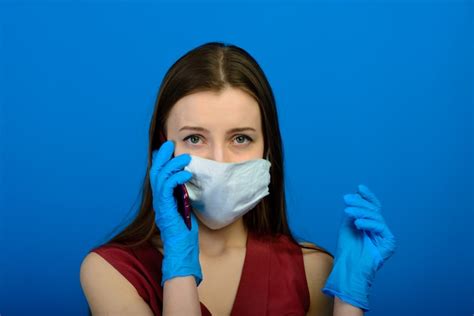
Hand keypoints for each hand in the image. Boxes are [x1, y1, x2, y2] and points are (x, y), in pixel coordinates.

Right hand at [150, 140, 201, 286]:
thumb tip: (188, 182)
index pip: (158, 175)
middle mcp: (158, 200)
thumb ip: (183, 195)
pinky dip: (176, 178)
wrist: (181, 251)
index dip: (160, 160)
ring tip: (184, 158)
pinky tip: (186, 174)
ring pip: (160, 178)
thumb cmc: (185, 232)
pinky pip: (167, 189)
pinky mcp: (165, 210)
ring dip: (172, 165)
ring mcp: (160, 205)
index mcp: (163, 199)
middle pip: (155, 172)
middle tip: (170, 144)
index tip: (167, 148)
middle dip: (162, 156)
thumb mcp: (185, 208)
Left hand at [322, 184, 395, 311]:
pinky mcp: (389, 242)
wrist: (349, 267)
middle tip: (347, 199)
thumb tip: (356, 196)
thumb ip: (353, 211)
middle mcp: (379, 228)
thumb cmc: (347, 249)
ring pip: (376, 217)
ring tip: (348, 212)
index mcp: (370, 223)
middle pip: (373, 210)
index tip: (359, 187)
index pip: (372, 206)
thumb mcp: (347, 225)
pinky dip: (368, 223)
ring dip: (361, 212)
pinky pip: (380, 227)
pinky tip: (357, 223)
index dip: (367, 196)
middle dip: (360, 203)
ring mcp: (385, 235)